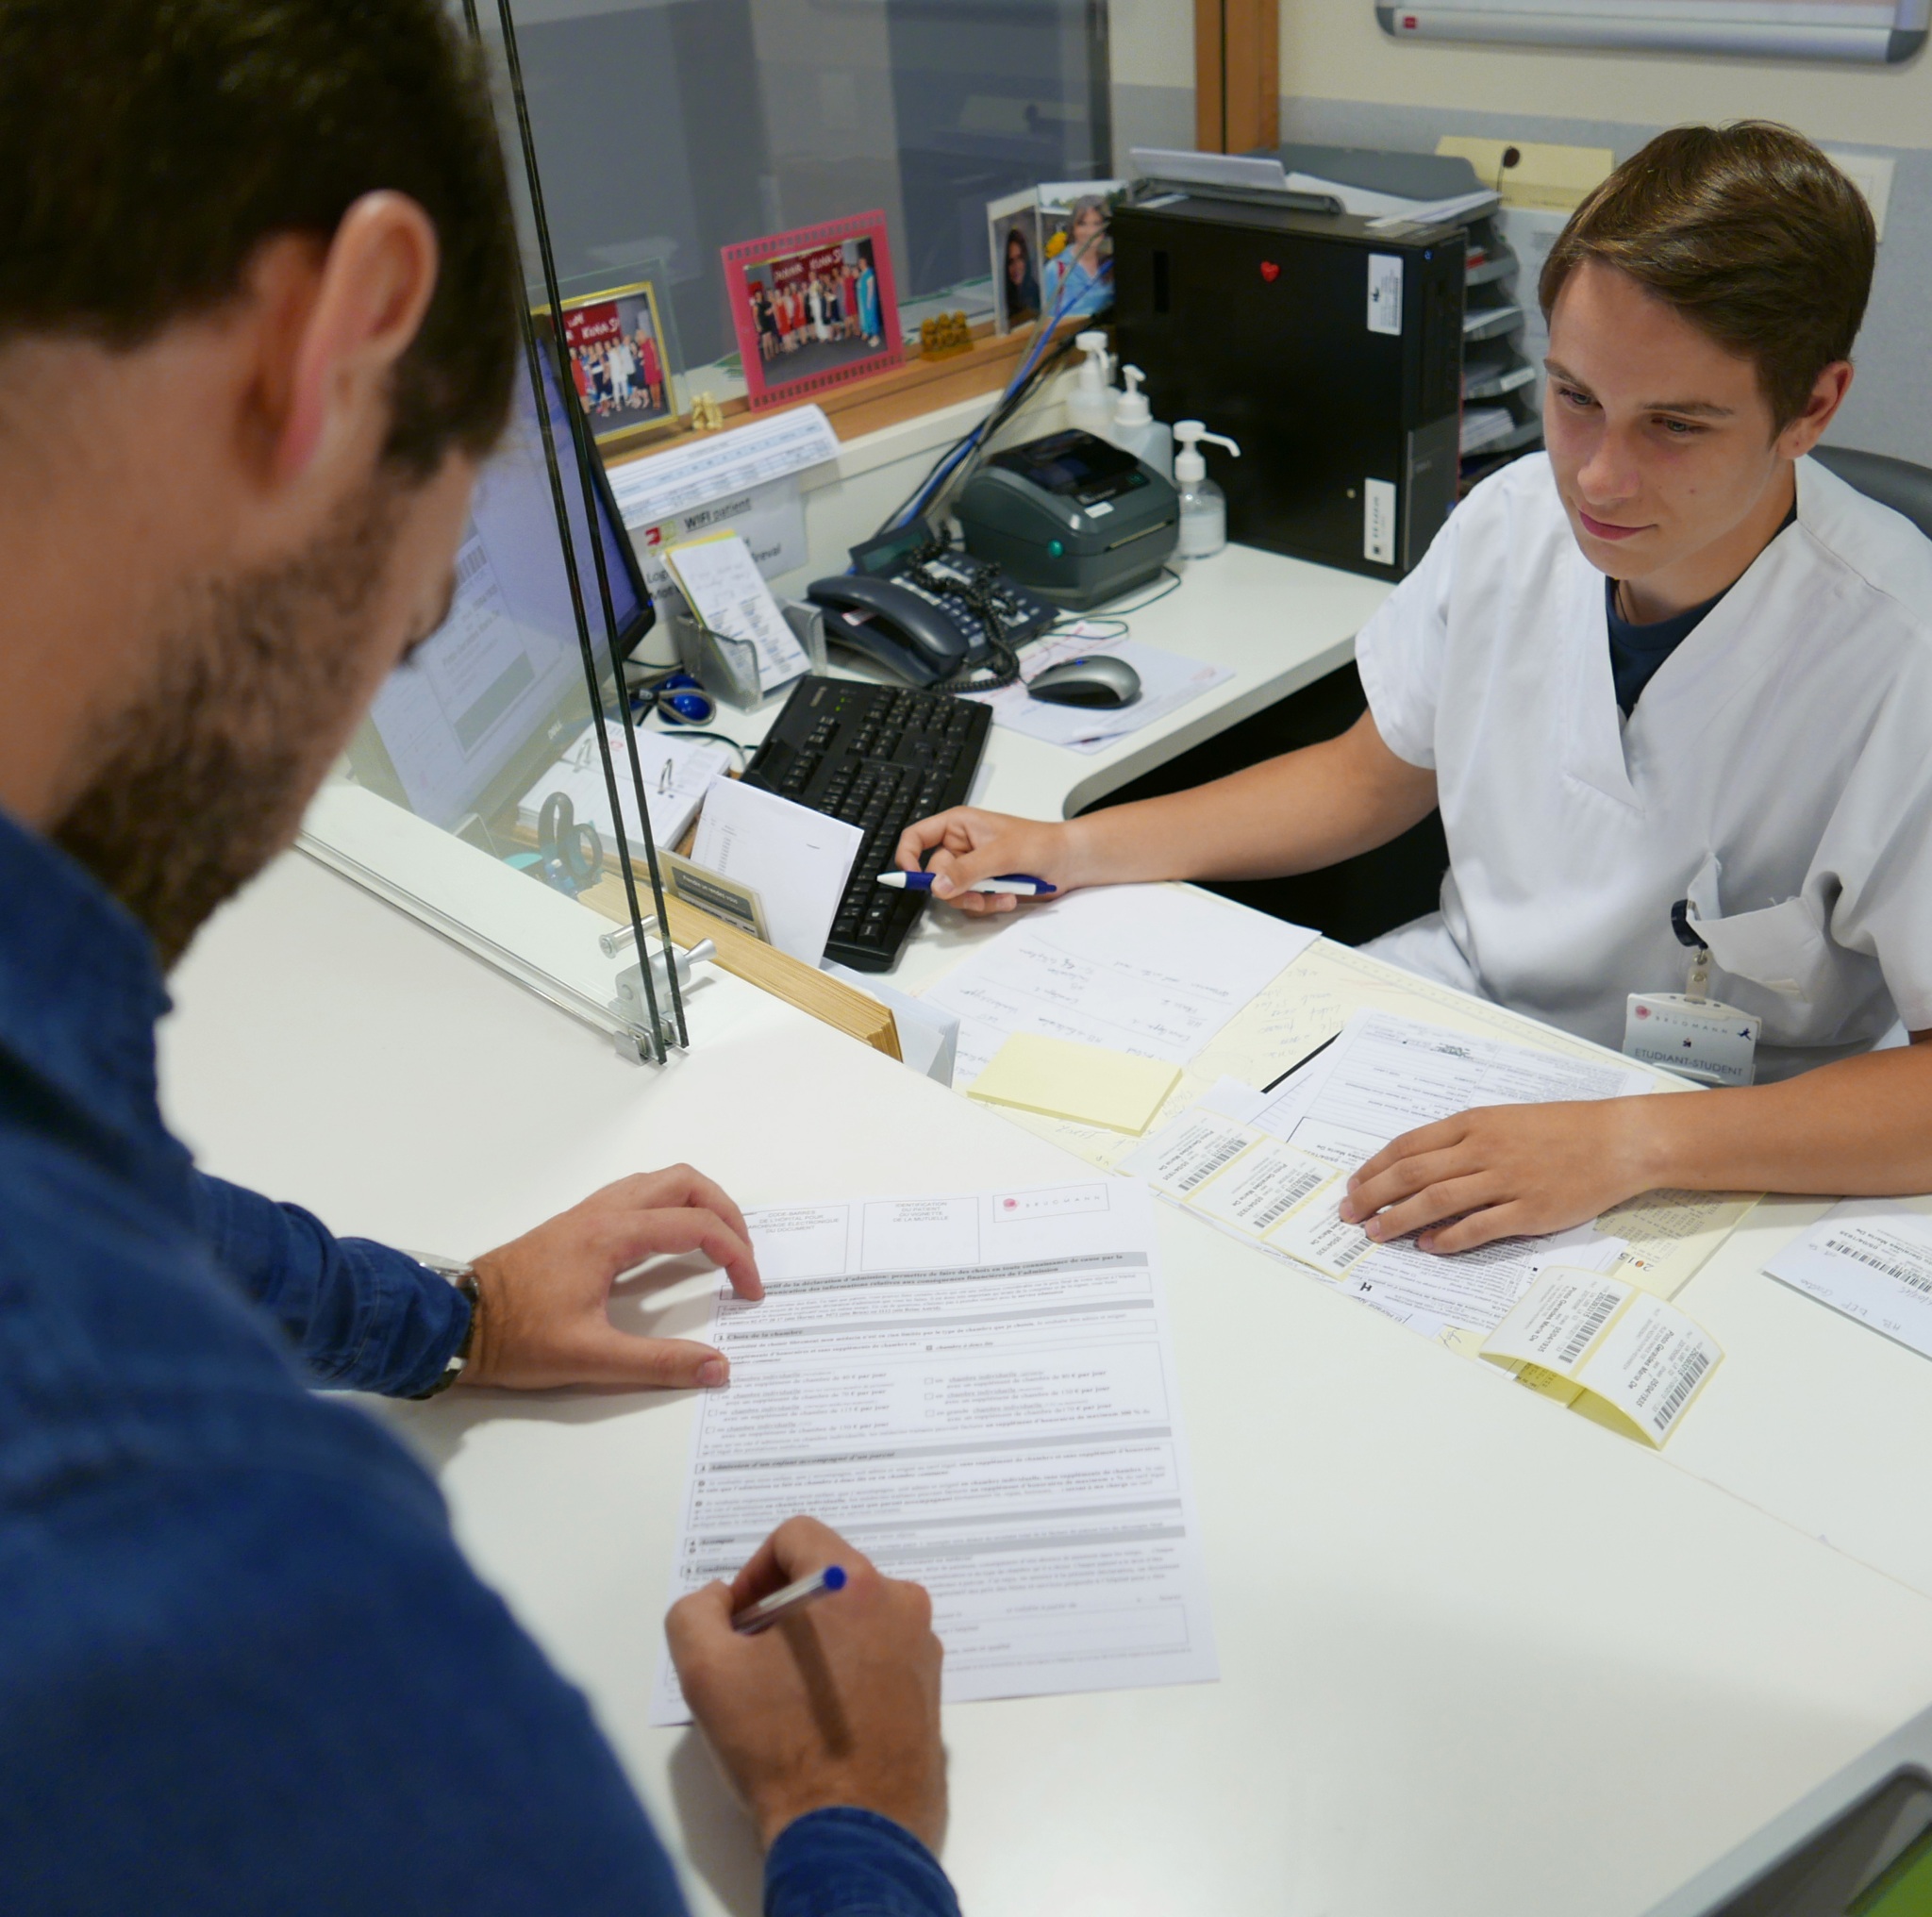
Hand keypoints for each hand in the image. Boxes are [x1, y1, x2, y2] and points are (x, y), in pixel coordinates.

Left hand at [462, 1165, 761, 1389]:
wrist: (456, 1321)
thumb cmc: (517, 1338)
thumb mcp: (590, 1358)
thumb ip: (659, 1363)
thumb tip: (717, 1368)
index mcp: (612, 1235)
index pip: (696, 1226)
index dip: (736, 1255)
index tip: (750, 1291)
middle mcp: (604, 1212)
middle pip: (684, 1183)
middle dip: (726, 1213)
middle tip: (744, 1255)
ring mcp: (588, 1213)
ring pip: (659, 1182)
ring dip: (699, 1203)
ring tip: (718, 1242)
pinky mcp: (577, 1224)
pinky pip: (638, 1195)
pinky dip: (671, 1207)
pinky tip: (672, 1242)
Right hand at [667, 1517, 945, 1851]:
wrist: (851, 1834)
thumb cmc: (779, 1747)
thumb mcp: (705, 1671)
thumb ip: (695, 1612)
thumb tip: (721, 1597)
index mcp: (853, 1583)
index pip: (796, 1537)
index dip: (754, 1572)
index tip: (737, 1623)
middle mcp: (900, 1602)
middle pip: (829, 1576)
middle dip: (785, 1608)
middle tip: (755, 1659)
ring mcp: (923, 1647)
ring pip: (857, 1616)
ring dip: (818, 1640)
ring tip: (788, 1695)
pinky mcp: (931, 1689)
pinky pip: (882, 1654)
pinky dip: (849, 1669)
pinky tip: (824, 1718)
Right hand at [893, 805, 1076, 916]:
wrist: (1070, 862)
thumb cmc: (1041, 843)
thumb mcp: (1001, 854)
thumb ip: (967, 870)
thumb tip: (937, 886)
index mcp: (958, 825)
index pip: (916, 837)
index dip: (908, 858)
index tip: (916, 879)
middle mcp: (960, 846)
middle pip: (935, 875)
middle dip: (957, 890)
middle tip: (978, 894)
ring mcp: (972, 868)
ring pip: (953, 894)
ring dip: (976, 900)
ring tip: (1003, 896)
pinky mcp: (984, 886)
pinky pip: (971, 902)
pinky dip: (988, 904)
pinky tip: (1009, 898)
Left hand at [1337, 1099, 1656, 1252]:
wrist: (1617, 1140)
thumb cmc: (1561, 1129)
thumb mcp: (1504, 1119)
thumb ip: (1462, 1141)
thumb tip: (1420, 1170)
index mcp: (1474, 1123)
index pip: (1408, 1145)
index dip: (1375, 1168)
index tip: (1355, 1185)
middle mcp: (1484, 1149)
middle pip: (1412, 1174)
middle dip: (1373, 1195)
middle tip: (1350, 1215)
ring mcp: (1506, 1180)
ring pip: (1436, 1201)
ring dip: (1399, 1219)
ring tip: (1376, 1233)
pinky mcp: (1529, 1210)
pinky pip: (1477, 1227)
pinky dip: (1447, 1238)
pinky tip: (1428, 1246)